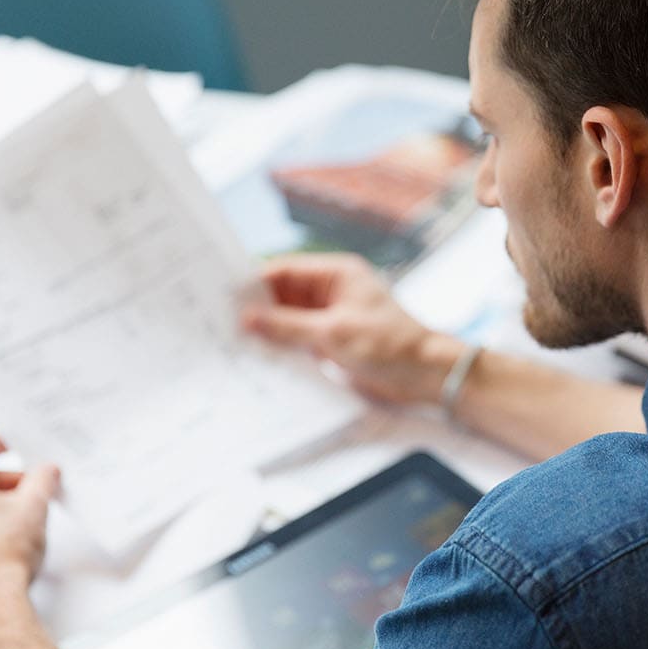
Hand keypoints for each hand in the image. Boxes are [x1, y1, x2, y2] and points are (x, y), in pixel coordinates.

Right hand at [242, 253, 467, 405]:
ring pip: (286, 319)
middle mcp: (330, 292)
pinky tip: (259, 357)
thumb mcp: (334, 334)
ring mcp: (330, 318)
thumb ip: (288, 326)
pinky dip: (280, 347)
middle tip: (221, 323)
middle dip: (256, 309)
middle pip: (282, 295)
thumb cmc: (390, 347)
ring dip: (266, 331)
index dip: (254, 283)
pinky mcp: (330, 342)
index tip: (224, 297)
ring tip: (233, 343)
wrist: (426, 377)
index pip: (284, 271)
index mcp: (335, 274)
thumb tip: (247, 318)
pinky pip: (296, 340)